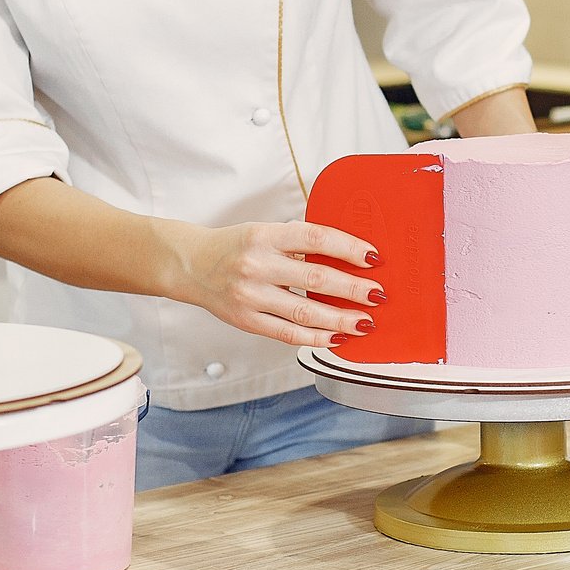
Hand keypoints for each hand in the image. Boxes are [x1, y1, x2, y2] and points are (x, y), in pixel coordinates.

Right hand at [163, 220, 383, 347]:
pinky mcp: (246, 320)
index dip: (348, 247)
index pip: (315, 238)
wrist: (191, 265)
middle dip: (352, 288)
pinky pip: (287, 333)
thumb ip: (299, 241)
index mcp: (264, 235)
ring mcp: (250, 295)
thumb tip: (348, 254)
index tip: (373, 257)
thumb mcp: (265, 231)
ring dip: (340, 319)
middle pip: (315, 278)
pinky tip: (336, 337)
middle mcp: (257, 264)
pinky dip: (316, 337)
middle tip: (377, 294)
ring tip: (364, 322)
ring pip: (305, 312)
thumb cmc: (235, 246)